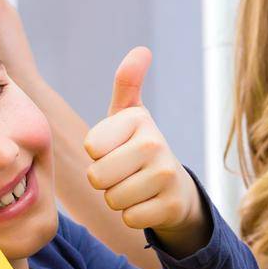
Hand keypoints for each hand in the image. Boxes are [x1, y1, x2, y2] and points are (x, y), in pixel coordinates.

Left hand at [83, 48, 209, 255]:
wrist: (176, 187)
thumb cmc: (139, 148)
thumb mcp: (128, 116)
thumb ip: (127, 83)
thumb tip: (142, 50)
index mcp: (137, 119)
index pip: (91, 148)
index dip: (98, 155)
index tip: (116, 149)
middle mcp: (155, 143)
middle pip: (98, 177)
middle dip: (105, 181)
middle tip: (124, 173)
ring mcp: (166, 175)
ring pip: (112, 200)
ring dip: (118, 199)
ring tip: (136, 187)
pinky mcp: (171, 205)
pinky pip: (129, 218)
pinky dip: (133, 216)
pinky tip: (147, 203)